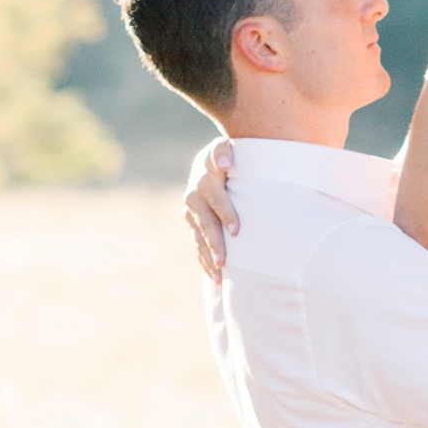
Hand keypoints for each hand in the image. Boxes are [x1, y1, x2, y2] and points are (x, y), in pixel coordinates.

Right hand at [184, 139, 236, 281]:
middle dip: (215, 245)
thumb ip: (224, 152)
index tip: (236, 231)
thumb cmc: (228, 156)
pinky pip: (197, 246)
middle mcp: (193, 199)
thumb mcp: (224, 149)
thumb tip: (227, 163)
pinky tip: (216, 278)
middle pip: (205, 225)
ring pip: (199, 240)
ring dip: (209, 259)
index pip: (215, 200)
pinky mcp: (192, 225)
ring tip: (220, 277)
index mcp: (203, 180)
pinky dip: (205, 262)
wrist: (211, 163)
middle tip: (225, 263)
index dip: (226, 214)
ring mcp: (191, 214)